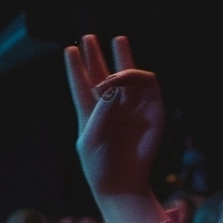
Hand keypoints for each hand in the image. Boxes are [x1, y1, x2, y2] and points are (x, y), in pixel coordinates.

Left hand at [64, 35, 168, 222]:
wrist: (122, 184)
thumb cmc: (99, 166)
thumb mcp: (89, 139)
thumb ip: (99, 111)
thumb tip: (113, 86)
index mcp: (89, 112)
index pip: (81, 84)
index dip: (75, 66)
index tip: (69, 49)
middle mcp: (111, 106)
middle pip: (102, 73)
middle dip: (96, 55)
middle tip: (88, 37)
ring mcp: (132, 106)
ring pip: (128, 75)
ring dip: (119, 64)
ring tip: (111, 69)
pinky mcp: (152, 110)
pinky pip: (148, 84)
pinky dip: (135, 77)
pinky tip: (121, 82)